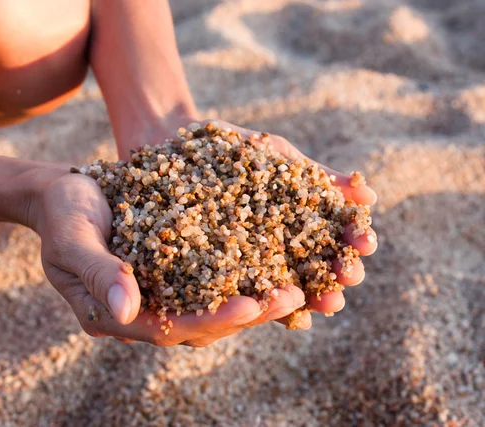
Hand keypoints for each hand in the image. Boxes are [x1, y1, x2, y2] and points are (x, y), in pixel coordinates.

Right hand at [31, 171, 306, 345]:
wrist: (63, 192)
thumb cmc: (63, 213)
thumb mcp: (72, 241)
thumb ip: (98, 274)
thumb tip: (127, 312)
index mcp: (113, 315)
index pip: (168, 329)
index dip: (211, 320)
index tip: (251, 306)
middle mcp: (141, 311)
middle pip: (201, 325)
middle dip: (248, 314)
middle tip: (293, 297)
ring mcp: (159, 293)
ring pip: (213, 306)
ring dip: (255, 299)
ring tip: (298, 285)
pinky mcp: (173, 271)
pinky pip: (212, 280)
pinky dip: (243, 274)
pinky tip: (277, 262)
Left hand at [204, 119, 378, 328]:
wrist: (176, 146)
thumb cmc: (233, 149)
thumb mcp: (278, 157)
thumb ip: (319, 177)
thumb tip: (370, 195)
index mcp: (303, 222)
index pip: (337, 238)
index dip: (355, 243)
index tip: (365, 243)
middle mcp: (283, 248)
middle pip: (320, 269)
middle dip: (339, 274)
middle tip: (349, 275)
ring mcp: (253, 264)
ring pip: (289, 288)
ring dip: (313, 298)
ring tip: (328, 301)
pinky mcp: (220, 277)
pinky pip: (243, 295)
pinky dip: (265, 305)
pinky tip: (279, 309)